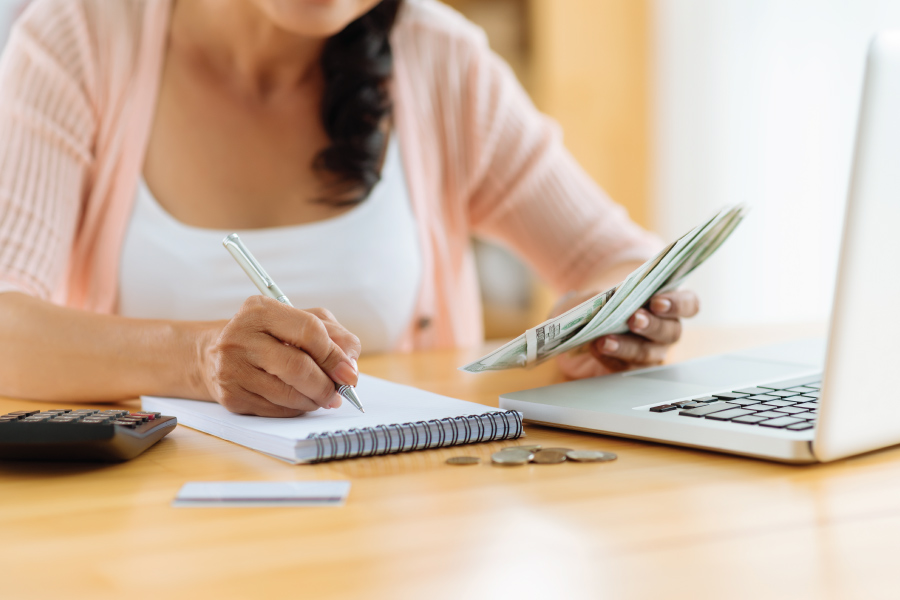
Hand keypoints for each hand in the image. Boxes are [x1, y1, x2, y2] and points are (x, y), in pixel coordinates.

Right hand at [200, 296, 360, 416]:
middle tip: (339, 393)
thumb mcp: (299, 321)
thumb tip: (351, 363)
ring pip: (288, 394)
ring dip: (313, 400)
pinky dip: (295, 409)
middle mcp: (240, 337)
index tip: (350, 373)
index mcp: (260, 310)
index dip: (335, 356)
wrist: (214, 354)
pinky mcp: (230, 396)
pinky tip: (298, 401)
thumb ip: (332, 334)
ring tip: (321, 397)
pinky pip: (275, 410)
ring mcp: (231, 368)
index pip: (309, 332)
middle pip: (298, 367)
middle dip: (326, 385)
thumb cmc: (267, 335)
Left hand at [554, 290, 699, 379]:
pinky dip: (610, 358)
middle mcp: (665, 329)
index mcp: (667, 304)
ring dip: (627, 347)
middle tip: (634, 319)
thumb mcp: (605, 289)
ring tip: (606, 341)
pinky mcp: (630, 367)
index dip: (677, 304)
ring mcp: (650, 351)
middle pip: (670, 332)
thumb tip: (609, 297)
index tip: (657, 302)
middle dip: (652, 325)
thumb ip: (611, 292)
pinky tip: (596, 348)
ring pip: (648, 353)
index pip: (689, 305)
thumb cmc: (603, 299)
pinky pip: (626, 368)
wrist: (584, 321)